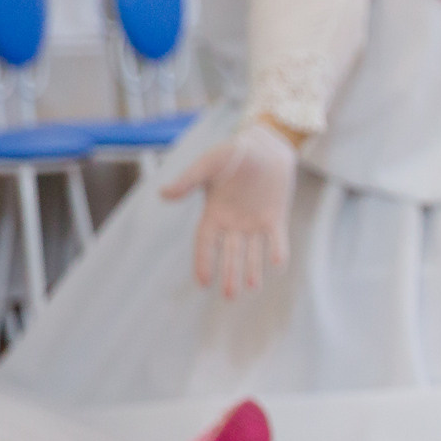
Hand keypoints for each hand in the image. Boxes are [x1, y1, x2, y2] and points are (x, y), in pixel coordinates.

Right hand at [162, 120, 298, 298]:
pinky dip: (277, 251)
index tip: (202, 282)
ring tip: (251, 288)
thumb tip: (164, 194)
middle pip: (229, 254)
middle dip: (229, 274)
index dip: (203, 262)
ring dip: (252, 269)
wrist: (265, 145)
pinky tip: (277, 265)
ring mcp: (255, 222)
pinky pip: (276, 239)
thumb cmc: (232, 153)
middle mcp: (233, 223)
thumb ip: (189, 180)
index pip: (205, 244)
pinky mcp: (275, 217)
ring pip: (252, 252)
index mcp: (213, 214)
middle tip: (228, 296)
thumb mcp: (208, 164)